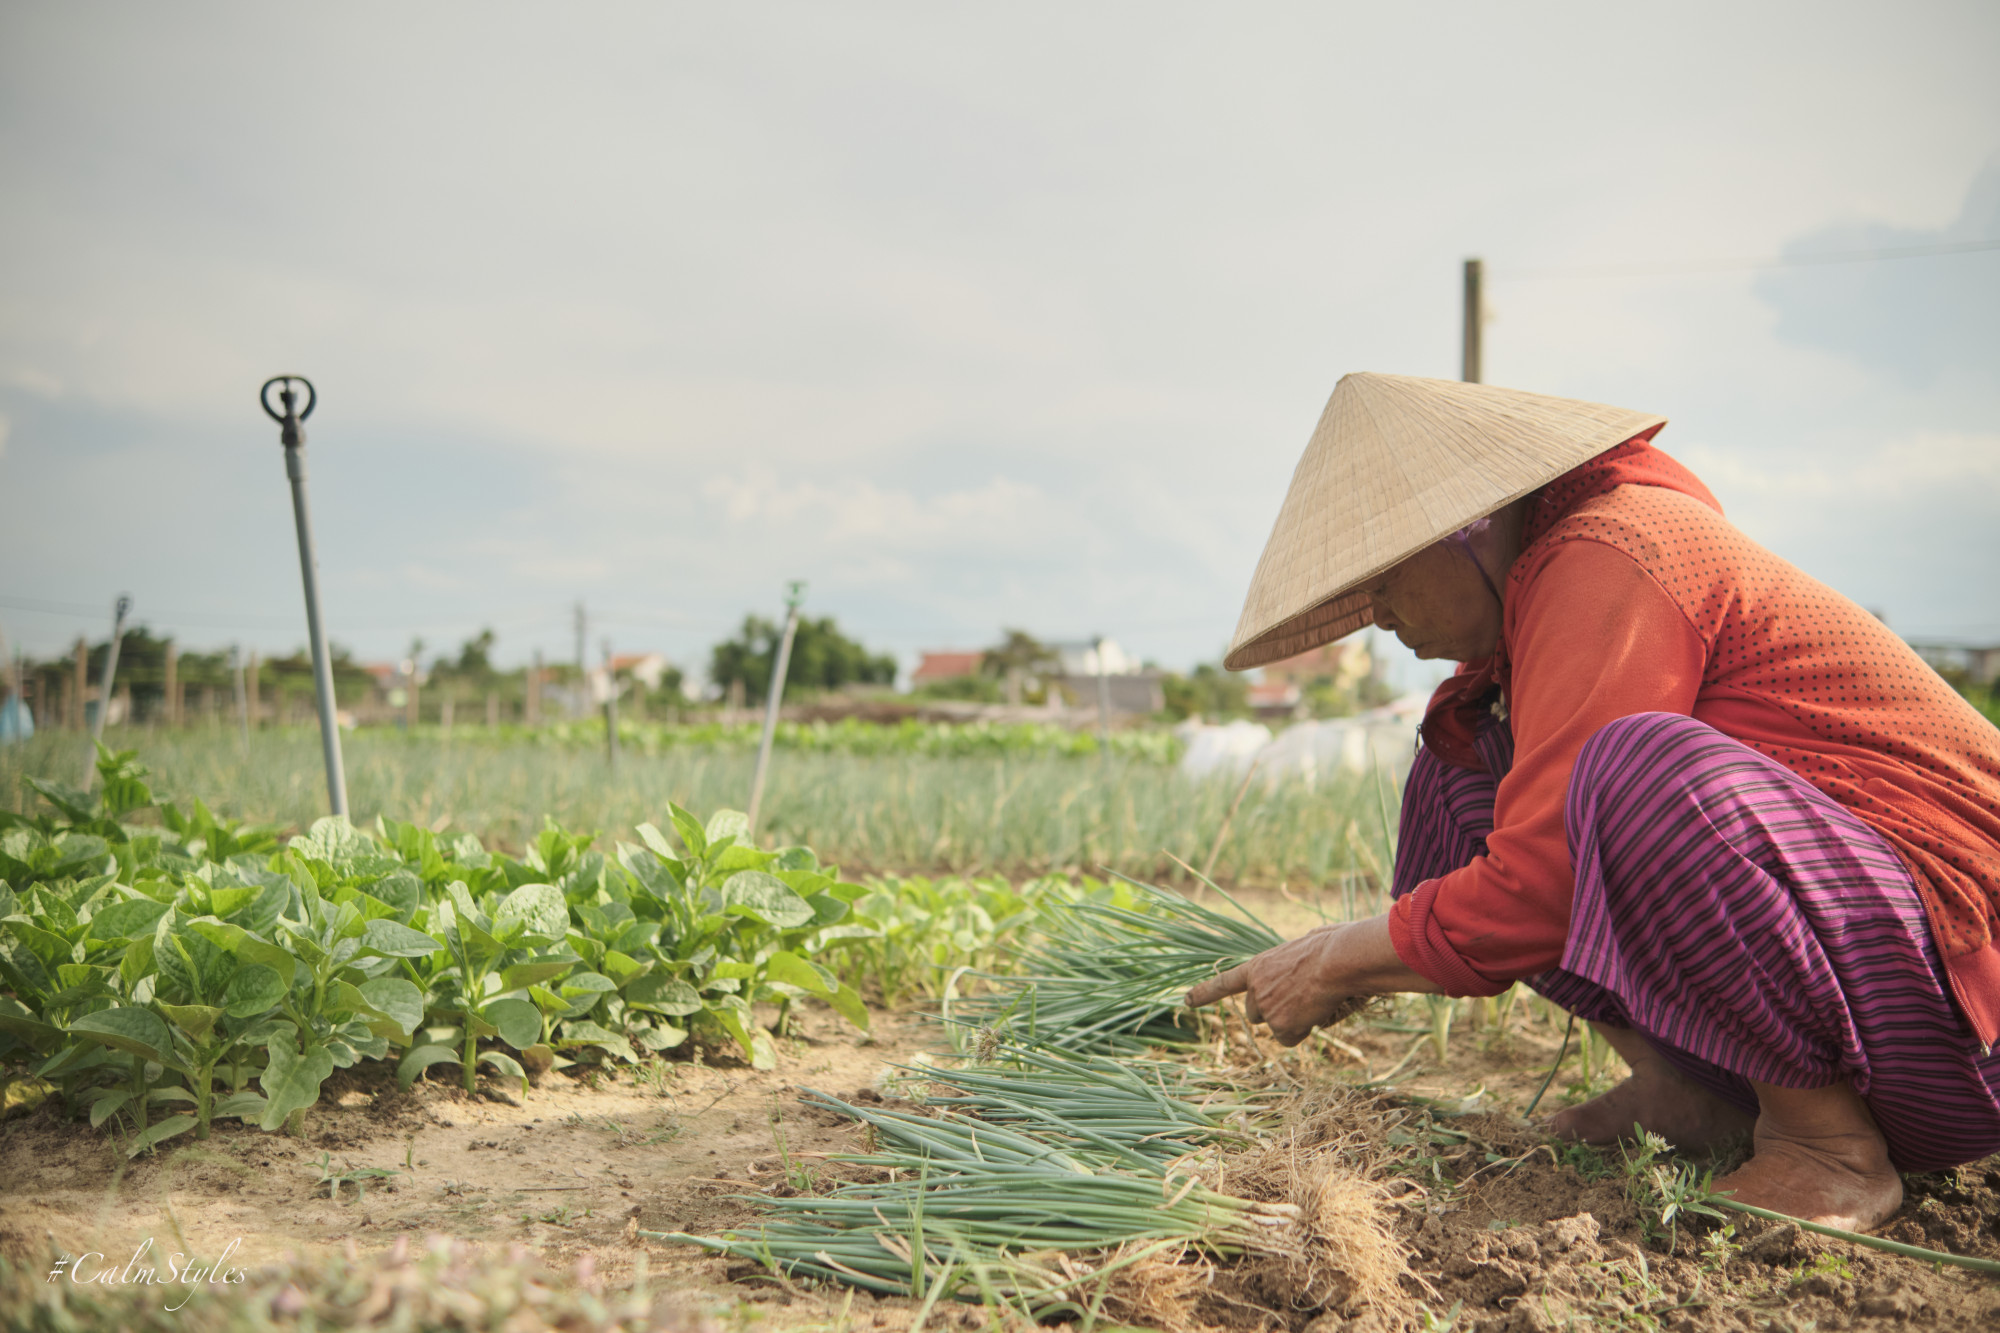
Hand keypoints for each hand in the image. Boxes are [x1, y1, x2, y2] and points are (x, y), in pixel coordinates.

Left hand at [1184, 914, 1437, 1046]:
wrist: (1336, 961)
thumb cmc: (1332, 947)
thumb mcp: (1308, 943)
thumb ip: (1297, 957)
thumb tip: (1313, 958)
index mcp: (1258, 966)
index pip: (1224, 983)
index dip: (1204, 993)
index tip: (1185, 1000)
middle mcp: (1255, 989)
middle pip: (1255, 1014)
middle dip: (1274, 1012)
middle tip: (1299, 999)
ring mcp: (1265, 1008)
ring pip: (1275, 1027)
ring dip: (1290, 1021)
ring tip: (1311, 1002)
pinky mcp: (1280, 1025)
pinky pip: (1291, 1038)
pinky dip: (1303, 1031)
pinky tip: (1315, 1012)